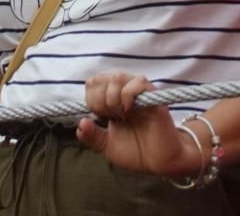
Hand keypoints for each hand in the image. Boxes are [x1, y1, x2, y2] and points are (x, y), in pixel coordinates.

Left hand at [75, 73, 198, 176]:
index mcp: (111, 103)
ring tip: (119, 113)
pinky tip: (129, 110)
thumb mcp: (107, 146)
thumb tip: (80, 123)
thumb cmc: (136, 153)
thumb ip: (92, 136)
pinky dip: (129, 94)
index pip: (93, 85)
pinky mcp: (153, 97)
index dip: (91, 99)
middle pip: (102, 78)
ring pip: (118, 77)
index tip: (101, 117)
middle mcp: (124, 94)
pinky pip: (139, 82)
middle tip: (109, 115)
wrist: (159, 163)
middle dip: (99, 98)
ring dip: (112, 95)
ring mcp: (138, 94)